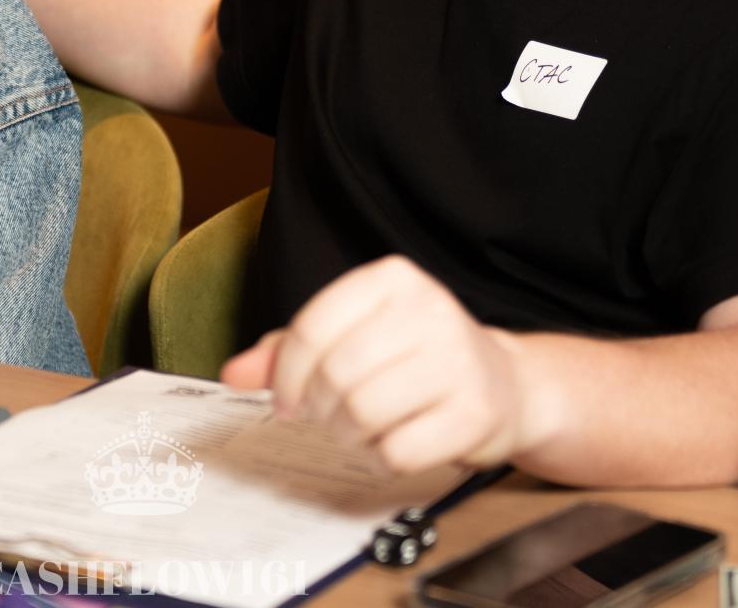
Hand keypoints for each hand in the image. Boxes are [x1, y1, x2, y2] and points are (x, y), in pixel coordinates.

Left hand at [220, 255, 540, 474]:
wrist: (505, 385)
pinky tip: (395, 443)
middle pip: (336, 375)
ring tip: (361, 429)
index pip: (312, 328)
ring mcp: (459, 361)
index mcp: (392, 279)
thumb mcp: (351, 335)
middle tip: (329, 418)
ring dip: (349, 435)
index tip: (287, 400)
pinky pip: (398, 451)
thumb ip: (288, 351)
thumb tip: (233, 374)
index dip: (286, 375)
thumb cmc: (412, 358)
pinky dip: (383, 458)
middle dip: (320, 409)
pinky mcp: (476, 413)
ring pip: (363, 414)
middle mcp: (431, 309)